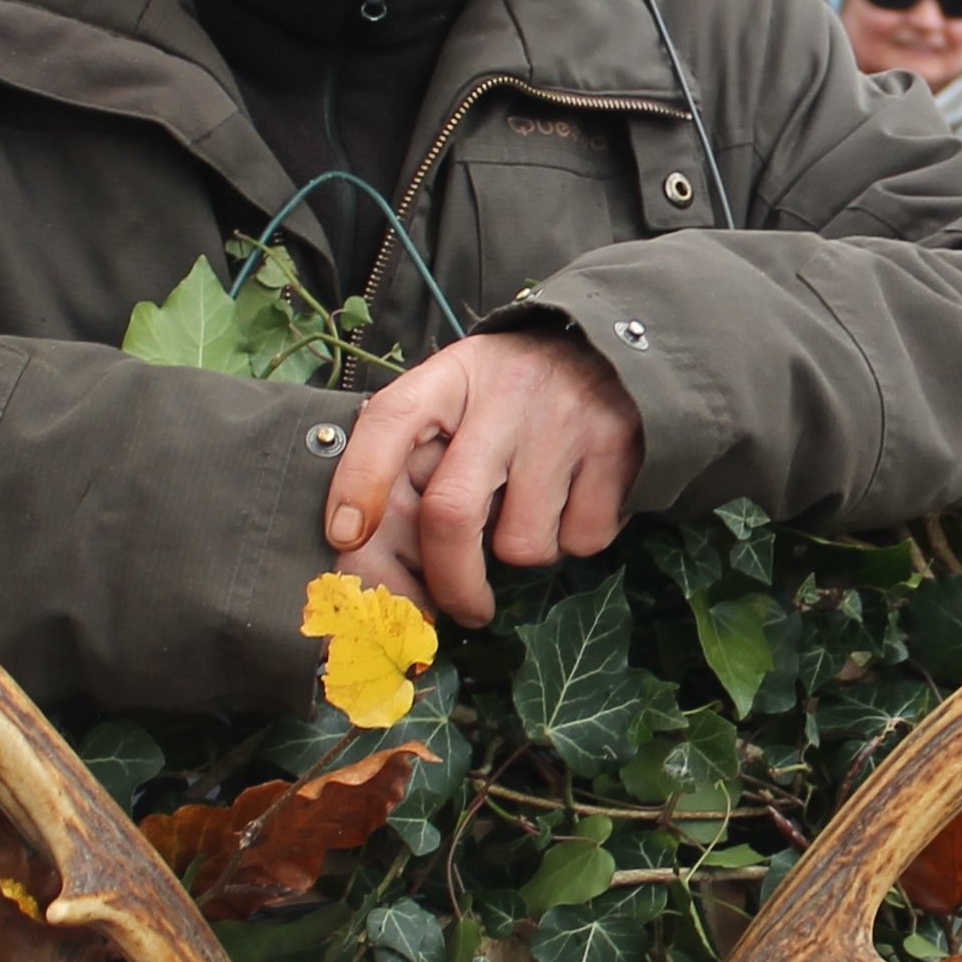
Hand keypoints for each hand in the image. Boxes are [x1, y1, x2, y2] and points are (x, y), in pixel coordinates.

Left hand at [321, 327, 645, 627]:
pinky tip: (576, 500)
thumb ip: (419, 456)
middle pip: (452, 512)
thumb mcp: (462, 396)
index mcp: (453, 377)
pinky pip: (582, 540)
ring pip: (522, 544)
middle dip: (451, 582)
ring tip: (535, 509)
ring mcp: (563, 421)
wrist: (616, 352)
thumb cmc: (516, 393)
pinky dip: (575, 539)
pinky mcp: (616, 449)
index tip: (345, 536)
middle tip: (462, 609)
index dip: (359, 481)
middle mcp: (504, 394)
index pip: (390, 420)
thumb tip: (368, 552)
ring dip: (524, 551)